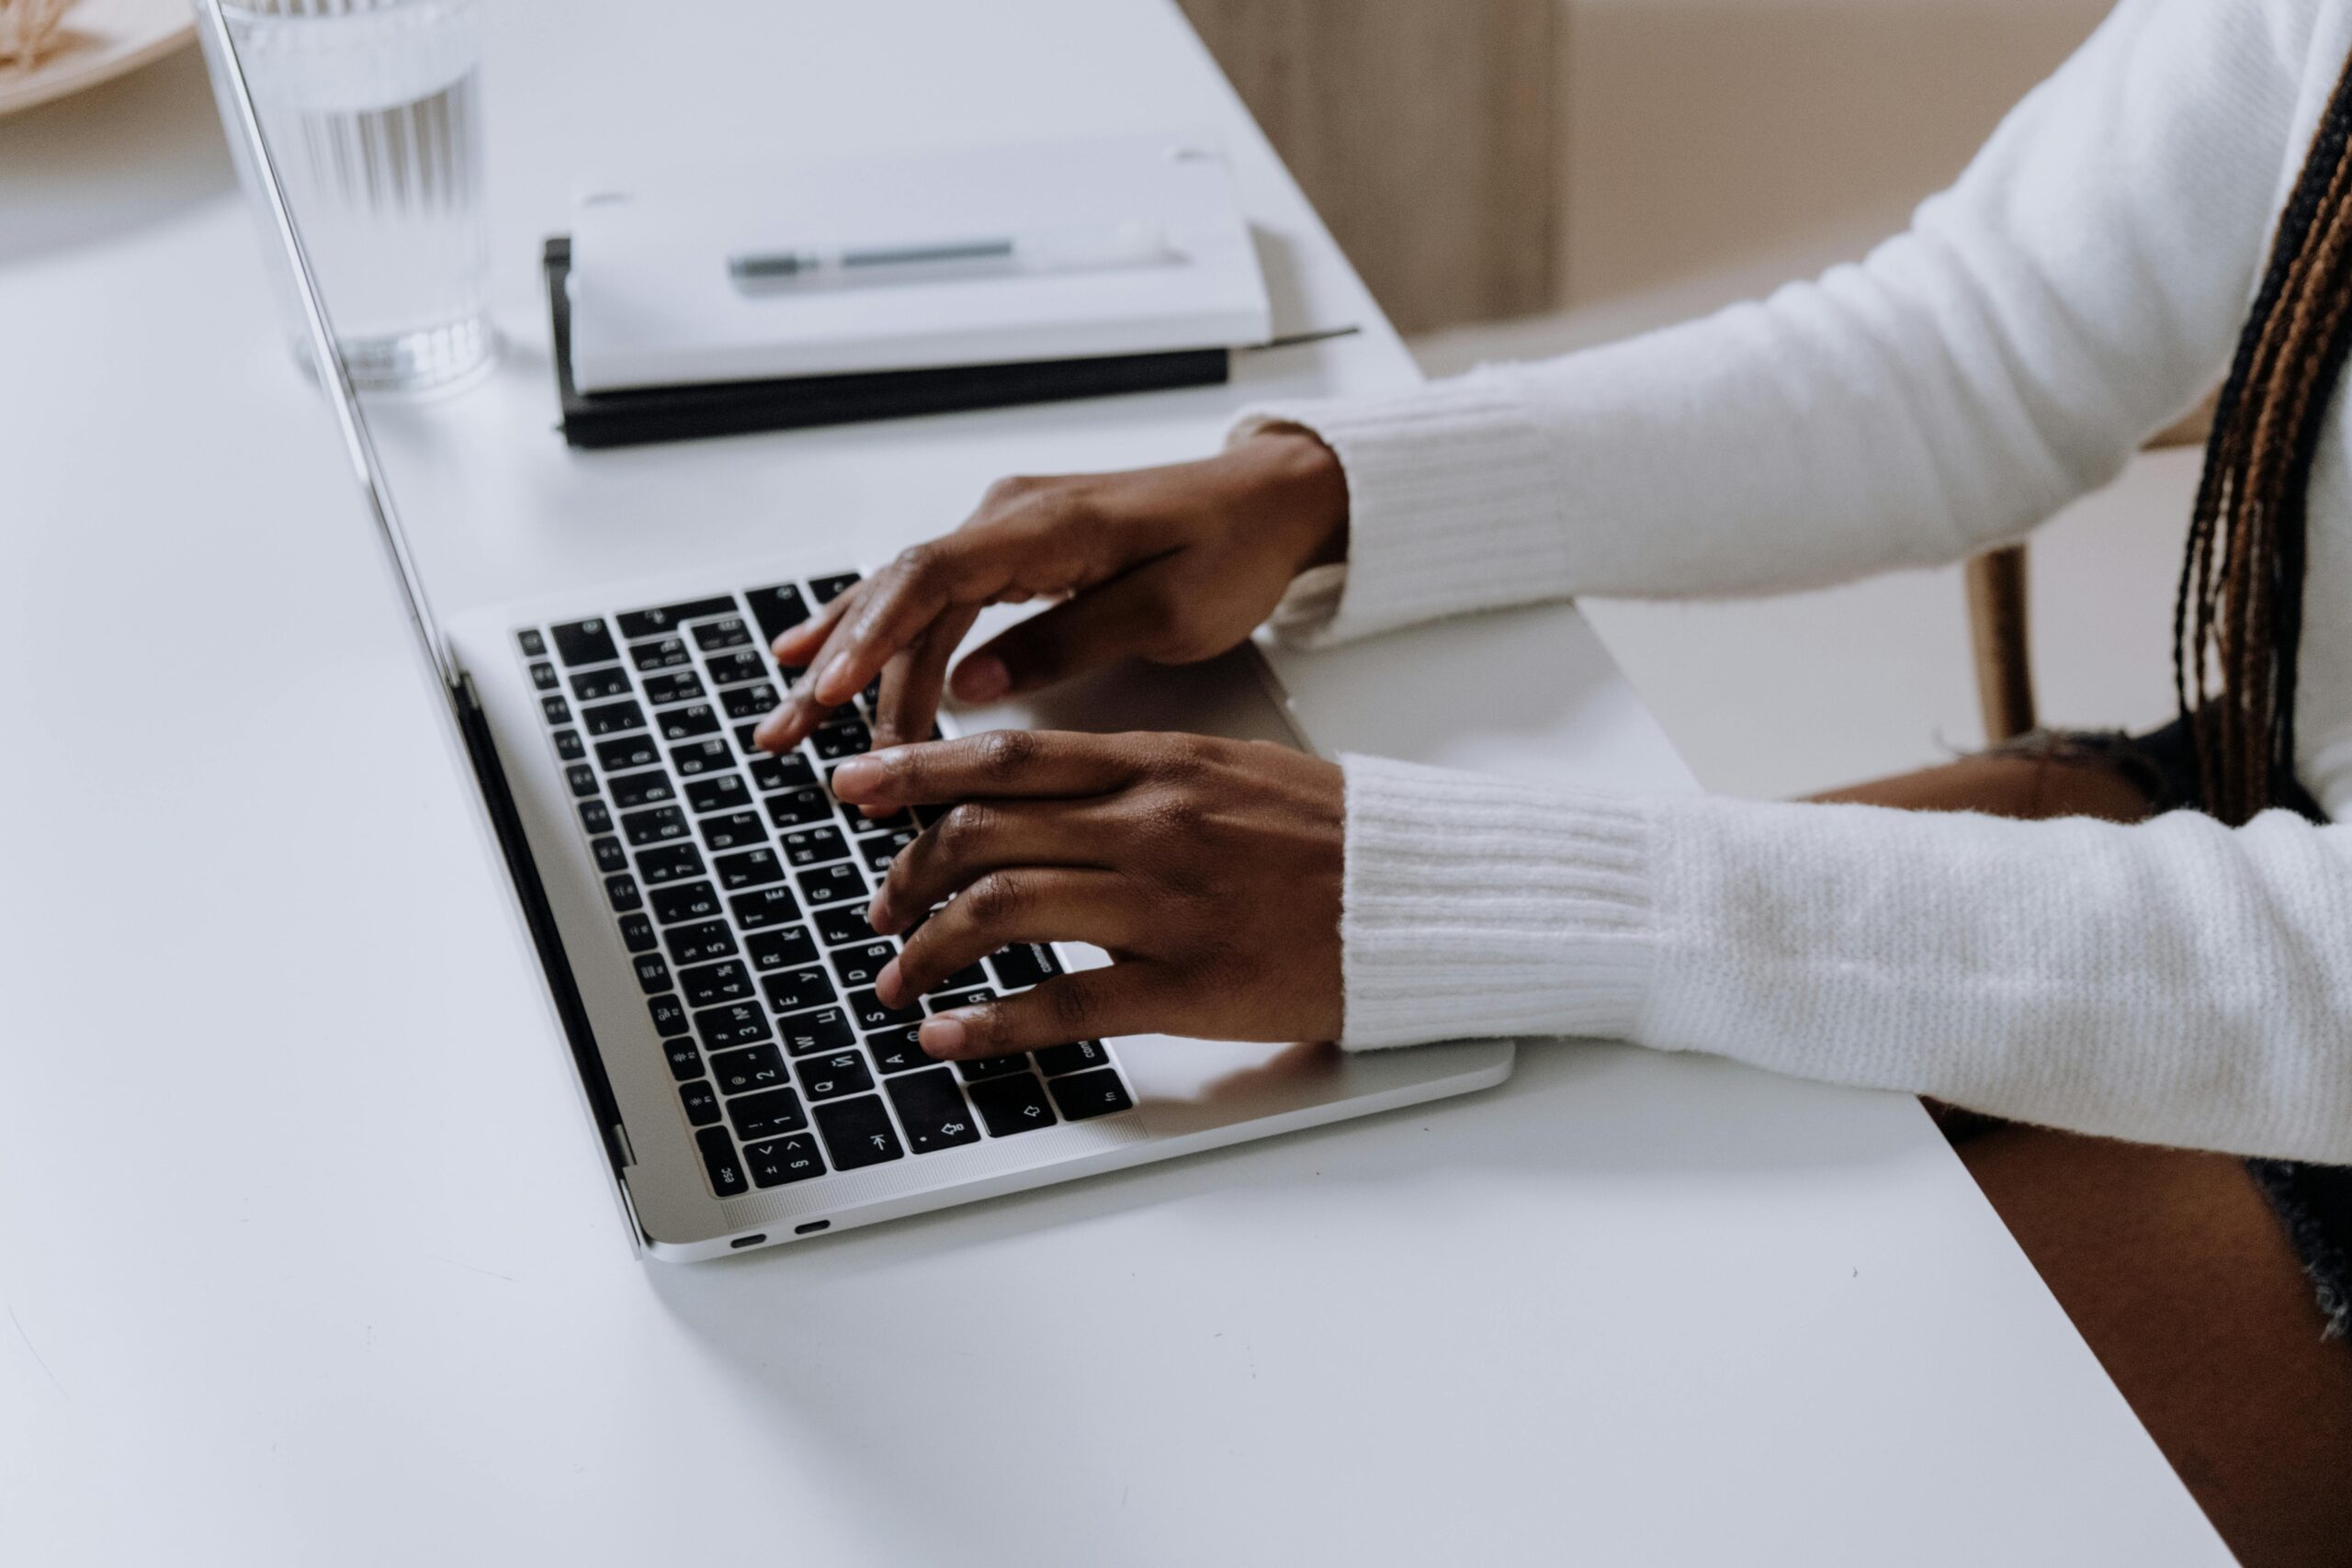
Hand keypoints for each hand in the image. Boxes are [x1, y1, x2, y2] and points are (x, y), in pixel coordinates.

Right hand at [755, 427, 1346, 755]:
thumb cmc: (1233, 548)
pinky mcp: (1011, 549)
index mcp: (1047, 524)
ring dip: (845, 661)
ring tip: (786, 723)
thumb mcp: (1171, 609)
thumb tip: (972, 685)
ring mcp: (1005, 529)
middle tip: (789, 740)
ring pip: (903, 598)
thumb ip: (1070, 640)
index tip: (831, 693)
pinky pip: (926, 593)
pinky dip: (872, 630)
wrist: (1268, 500)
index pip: (933, 577)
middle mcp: (1010, 517)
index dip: (873, 638)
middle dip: (840, 671)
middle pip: (900, 594)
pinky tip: (815, 657)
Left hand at [830, 730, 1344, 1059]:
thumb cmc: (1330, 838)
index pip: (1008, 757)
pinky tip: (950, 1036)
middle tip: (879, 905)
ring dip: (929, 949)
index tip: (856, 785)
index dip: (915, 770)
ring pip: (1003, 910)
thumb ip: (1138, 778)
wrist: (1421, 894)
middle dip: (908, 871)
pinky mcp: (1188, 985)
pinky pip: (1062, 1004)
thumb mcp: (1229, 772)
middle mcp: (1149, 824)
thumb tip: (1050, 794)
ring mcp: (1165, 904)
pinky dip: (989, 1024)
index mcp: (1159, 765)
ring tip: (900, 978)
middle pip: (984, 831)